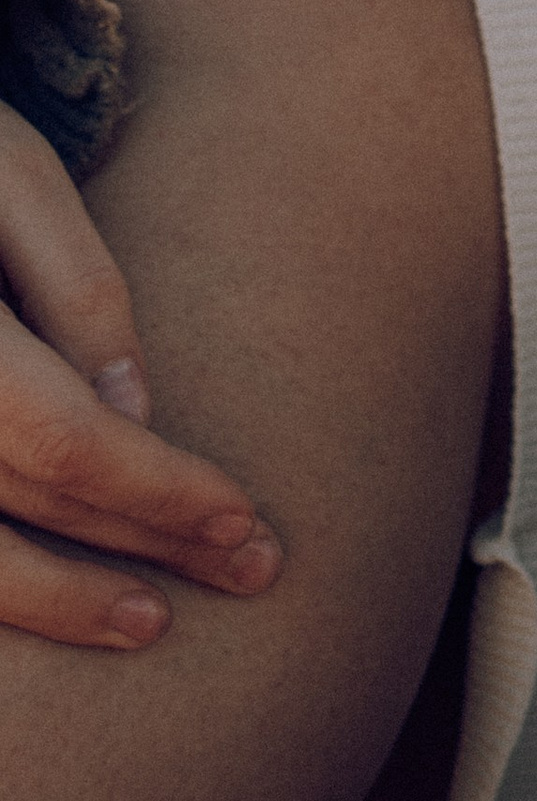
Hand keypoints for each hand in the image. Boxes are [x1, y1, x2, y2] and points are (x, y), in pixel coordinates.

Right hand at [0, 100, 281, 644]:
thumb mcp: (16, 180)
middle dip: (139, 544)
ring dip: (58, 599)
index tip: (243, 518)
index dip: (158, 489)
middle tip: (248, 570)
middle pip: (25, 500)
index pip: (66, 442)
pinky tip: (45, 597)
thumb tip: (135, 417)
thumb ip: (78, 292)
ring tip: (147, 621)